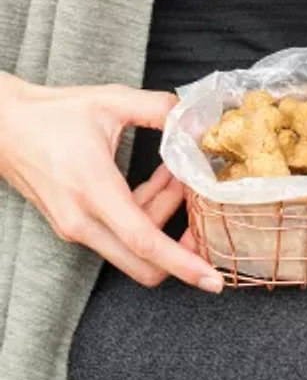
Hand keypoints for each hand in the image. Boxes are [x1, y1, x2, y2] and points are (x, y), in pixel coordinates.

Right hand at [0, 74, 223, 292]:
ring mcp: (75, 227)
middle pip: (143, 263)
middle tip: (205, 214)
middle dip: (183, 249)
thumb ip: (160, 108)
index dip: (183, 262)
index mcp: (93, 190)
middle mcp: (82, 220)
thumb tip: (197, 122)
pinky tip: (159, 179)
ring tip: (176, 176)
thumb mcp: (112, 100)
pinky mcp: (74, 226)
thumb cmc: (54, 113)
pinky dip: (147, 213)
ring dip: (165, 216)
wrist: (2, 126)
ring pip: (136, 247)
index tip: (212, 278)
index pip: (145, 241)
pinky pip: (121, 234)